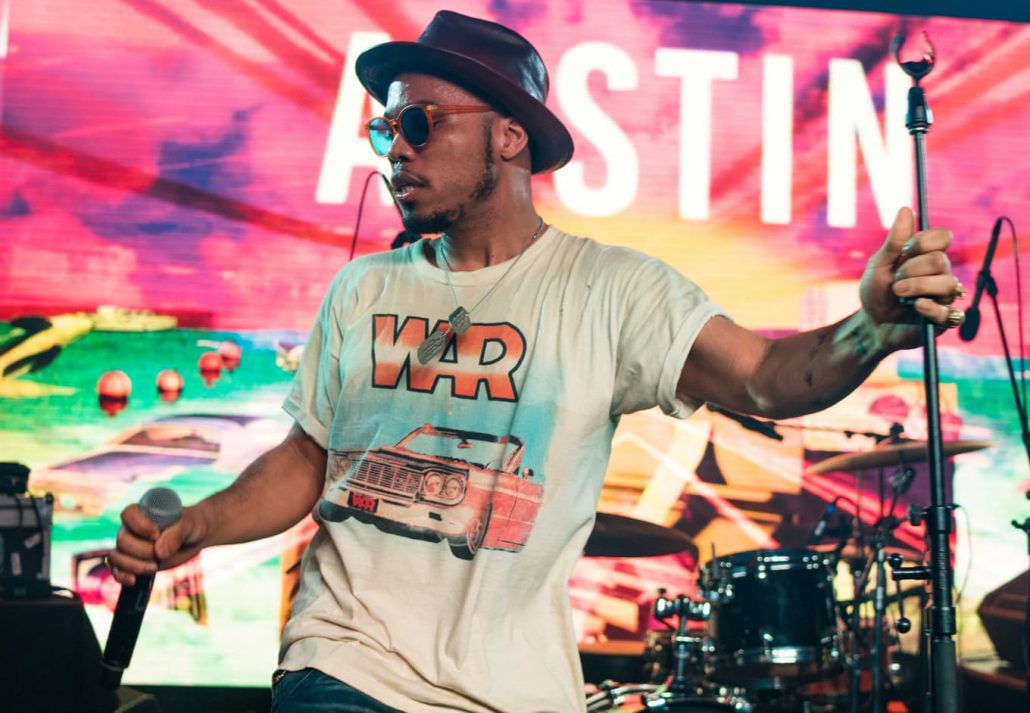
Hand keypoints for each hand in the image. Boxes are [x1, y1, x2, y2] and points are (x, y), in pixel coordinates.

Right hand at [107, 503, 207, 586]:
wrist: (195, 537)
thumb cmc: (191, 525)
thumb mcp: (189, 525)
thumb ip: (176, 535)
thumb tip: (159, 553)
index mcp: (143, 512)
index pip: (128, 514)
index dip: (139, 526)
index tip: (156, 535)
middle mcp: (132, 528)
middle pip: (122, 540)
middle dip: (142, 551)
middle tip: (162, 555)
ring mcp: (131, 546)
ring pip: (116, 557)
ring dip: (134, 566)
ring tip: (154, 567)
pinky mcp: (133, 562)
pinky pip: (117, 571)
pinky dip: (122, 577)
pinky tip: (133, 581)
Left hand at [859, 206, 959, 347]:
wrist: (870, 324)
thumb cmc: (876, 292)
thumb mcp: (879, 264)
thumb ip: (894, 241)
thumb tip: (906, 208)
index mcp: (927, 256)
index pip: (943, 236)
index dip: (925, 241)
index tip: (904, 250)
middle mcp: (940, 274)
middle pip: (941, 261)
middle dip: (911, 269)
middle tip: (895, 280)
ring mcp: (944, 297)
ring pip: (948, 284)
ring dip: (917, 287)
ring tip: (898, 294)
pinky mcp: (943, 320)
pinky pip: (950, 312)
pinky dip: (931, 308)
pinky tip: (916, 307)